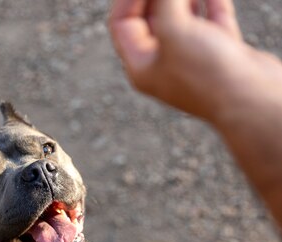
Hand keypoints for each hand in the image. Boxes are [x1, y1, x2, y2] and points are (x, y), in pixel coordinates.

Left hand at [109, 0, 251, 121]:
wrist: (250, 100)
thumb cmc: (205, 74)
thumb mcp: (173, 29)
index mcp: (142, 68)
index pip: (122, 23)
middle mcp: (164, 66)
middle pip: (151, 18)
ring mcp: (193, 61)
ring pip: (183, 18)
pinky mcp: (221, 56)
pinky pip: (211, 20)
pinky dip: (210, 2)